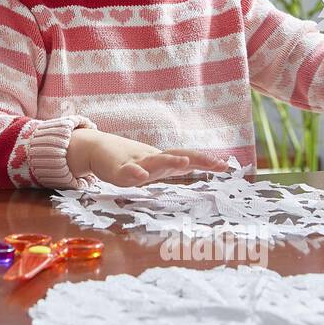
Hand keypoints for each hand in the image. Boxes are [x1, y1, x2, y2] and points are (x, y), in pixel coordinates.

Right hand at [66, 129, 229, 187]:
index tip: (226, 165)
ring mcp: (135, 164)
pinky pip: (127, 172)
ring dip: (169, 161)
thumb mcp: (154, 165)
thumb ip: (172, 166)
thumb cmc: (129, 159)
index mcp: (162, 161)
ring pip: (155, 162)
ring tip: (183, 162)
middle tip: (216, 163)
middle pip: (177, 157)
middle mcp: (152, 160)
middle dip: (197, 160)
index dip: (206, 161)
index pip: (188, 159)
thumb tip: (195, 165)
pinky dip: (135, 172)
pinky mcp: (117, 170)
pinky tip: (141, 175)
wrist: (97, 149)